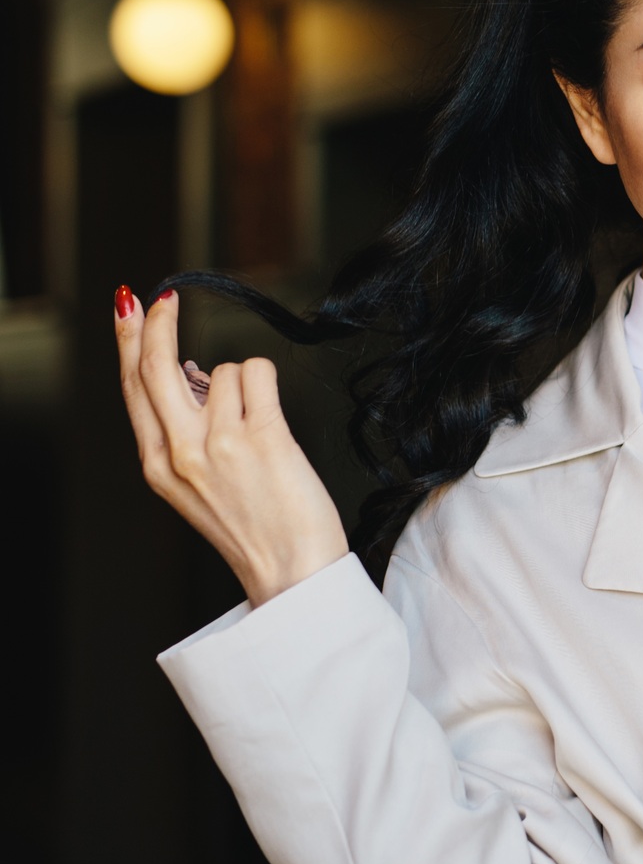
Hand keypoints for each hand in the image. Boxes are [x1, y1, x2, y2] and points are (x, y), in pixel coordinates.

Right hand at [114, 286, 347, 606]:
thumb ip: (185, 433)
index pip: (132, 388)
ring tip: (260, 426)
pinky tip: (273, 413)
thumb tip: (193, 373)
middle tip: (165, 296)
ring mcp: (219, 443)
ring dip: (244, 381)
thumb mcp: (195, 484)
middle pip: (155, 367)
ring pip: (223, 369)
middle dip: (157, 324)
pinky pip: (257, 373)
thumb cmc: (254, 525)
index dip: (130, 342)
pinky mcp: (261, 438)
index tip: (131, 308)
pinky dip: (266, 380)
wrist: (291, 568)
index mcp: (158, 465)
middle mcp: (181, 452)